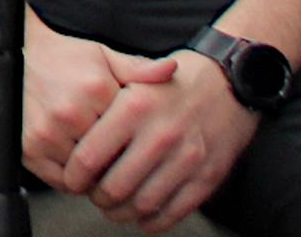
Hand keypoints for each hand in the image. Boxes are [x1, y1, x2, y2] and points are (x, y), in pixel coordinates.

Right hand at [0, 12, 137, 188]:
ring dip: (95, 173)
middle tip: (121, 158)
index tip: (138, 143)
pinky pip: (61, 180)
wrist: (19, 56)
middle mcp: (70, 113)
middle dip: (117, 161)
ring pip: (86, 173)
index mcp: (95, 89)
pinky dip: (73, 178)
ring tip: (98, 159)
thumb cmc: (65, 58)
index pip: (129, 133)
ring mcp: (47, 133)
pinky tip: (78, 164)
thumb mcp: (104, 57)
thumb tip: (172, 71)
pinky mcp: (29, 149)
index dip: (135, 141)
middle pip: (110, 157)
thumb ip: (138, 69)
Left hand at [57, 46, 258, 232]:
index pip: (88, 158)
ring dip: (122, 213)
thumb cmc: (173, 84)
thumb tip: (71, 138)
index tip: (73, 180)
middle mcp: (160, 135)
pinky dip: (152, 221)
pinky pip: (172, 213)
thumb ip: (102, 105)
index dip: (74, 177)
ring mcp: (186, 159)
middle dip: (97, 198)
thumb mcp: (133, 78)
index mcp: (134, 108)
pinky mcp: (207, 177)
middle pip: (113, 188)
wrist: (229, 83)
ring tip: (115, 206)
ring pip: (141, 205)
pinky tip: (143, 214)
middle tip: (94, 195)